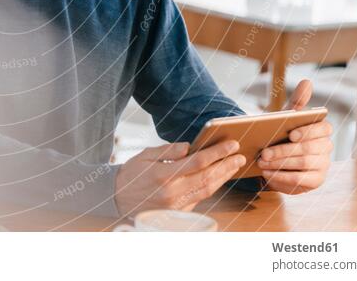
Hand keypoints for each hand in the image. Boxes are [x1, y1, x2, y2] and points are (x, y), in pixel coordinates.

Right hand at [114, 139, 245, 216]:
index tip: (231, 144)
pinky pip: (200, 198)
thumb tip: (190, 146)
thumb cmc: (131, 174)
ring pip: (207, 190)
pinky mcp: (178, 212)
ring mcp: (176, 205)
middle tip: (240, 155)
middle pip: (207, 177)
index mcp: (163, 175)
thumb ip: (168, 150)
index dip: (217, 153)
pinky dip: (212, 187)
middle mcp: (172, 192)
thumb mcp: (145, 155)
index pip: (197, 162)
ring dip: (224, 177)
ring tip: (235, 165)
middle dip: (226, 165)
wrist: (116, 199)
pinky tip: (220, 177)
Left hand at [258, 79, 332, 193]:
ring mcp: (323, 165)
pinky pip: (300, 181)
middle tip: (264, 152)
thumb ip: (297, 102)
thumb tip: (307, 81)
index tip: (291, 134)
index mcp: (322, 130)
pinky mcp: (316, 181)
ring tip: (262, 162)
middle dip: (285, 151)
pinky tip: (267, 173)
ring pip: (304, 165)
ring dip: (280, 164)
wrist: (279, 159)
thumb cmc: (284, 134)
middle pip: (309, 149)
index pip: (324, 128)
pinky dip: (282, 177)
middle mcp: (326, 148)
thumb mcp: (288, 118)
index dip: (309, 131)